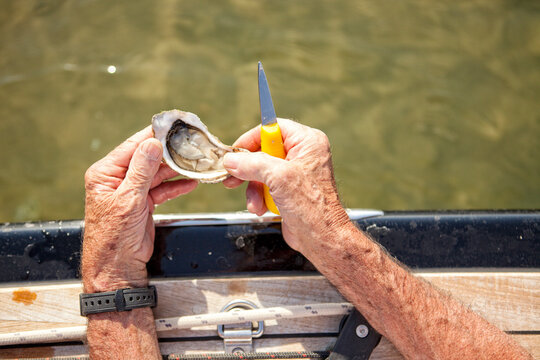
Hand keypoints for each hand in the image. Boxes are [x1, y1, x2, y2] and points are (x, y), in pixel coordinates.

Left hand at [82, 126, 196, 291]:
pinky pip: (161, 189)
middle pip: (147, 158)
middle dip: (169, 153)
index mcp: (105, 173)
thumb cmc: (113, 237)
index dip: (153, 135)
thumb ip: (141, 170)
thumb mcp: (128, 199)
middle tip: (189, 145)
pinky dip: (176, 186)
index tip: (172, 127)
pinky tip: (190, 182)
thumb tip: (151, 143)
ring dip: (175, 170)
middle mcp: (117, 179)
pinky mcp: (142, 203)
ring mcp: (131, 191)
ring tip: (194, 163)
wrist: (117, 267)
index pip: (132, 147)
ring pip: (157, 173)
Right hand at [223, 118, 349, 252]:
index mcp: (307, 142)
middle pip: (264, 150)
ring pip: (261, 171)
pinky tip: (261, 208)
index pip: (273, 128)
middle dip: (248, 168)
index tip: (235, 151)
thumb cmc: (311, 206)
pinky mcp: (289, 190)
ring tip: (255, 202)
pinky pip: (266, 186)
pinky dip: (259, 197)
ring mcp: (296, 173)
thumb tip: (231, 159)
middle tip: (232, 176)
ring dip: (253, 188)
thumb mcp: (277, 177)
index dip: (252, 138)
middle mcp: (303, 154)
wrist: (320, 238)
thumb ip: (252, 163)